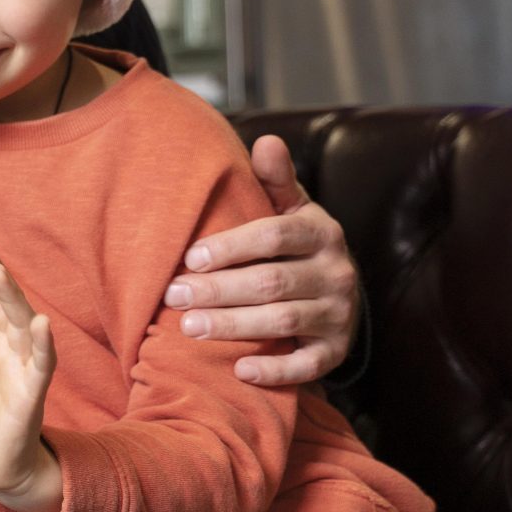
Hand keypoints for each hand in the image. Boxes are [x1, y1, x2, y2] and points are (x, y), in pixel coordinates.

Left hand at [165, 137, 358, 385]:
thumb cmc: (296, 245)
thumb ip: (275, 180)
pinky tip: (238, 371)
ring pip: (283, 321)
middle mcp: (336, 273)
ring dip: (234, 325)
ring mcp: (338, 314)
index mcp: (322, 233)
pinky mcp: (335, 351)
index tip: (190, 257)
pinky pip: (308, 365)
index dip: (232, 247)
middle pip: (272, 282)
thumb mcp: (291, 210)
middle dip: (219, 289)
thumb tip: (267, 140)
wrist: (335, 293)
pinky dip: (275, 370)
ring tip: (188, 327)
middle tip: (173, 295)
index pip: (275, 236)